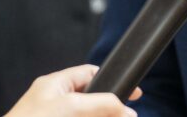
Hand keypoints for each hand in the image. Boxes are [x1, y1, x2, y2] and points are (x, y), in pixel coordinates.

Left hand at [4, 64, 142, 116]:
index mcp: (54, 84)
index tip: (132, 93)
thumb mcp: (71, 107)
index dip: (111, 81)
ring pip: (86, 115)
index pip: (90, 74)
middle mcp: (53, 102)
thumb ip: (102, 104)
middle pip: (91, 100)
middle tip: (125, 116)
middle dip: (109, 109)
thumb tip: (127, 110)